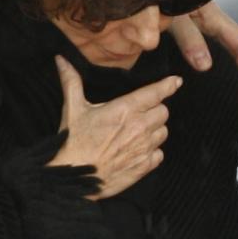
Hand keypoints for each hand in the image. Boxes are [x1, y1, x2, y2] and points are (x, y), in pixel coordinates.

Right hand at [48, 54, 179, 198]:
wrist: (71, 179)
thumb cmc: (71, 142)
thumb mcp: (72, 109)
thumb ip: (71, 82)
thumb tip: (61, 59)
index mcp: (125, 109)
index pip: (157, 92)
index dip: (169, 85)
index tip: (176, 81)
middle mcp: (139, 126)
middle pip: (163, 111)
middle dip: (154, 111)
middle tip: (139, 115)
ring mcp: (144, 147)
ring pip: (163, 132)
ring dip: (154, 131)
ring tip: (135, 134)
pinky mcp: (144, 166)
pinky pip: (160, 154)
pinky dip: (152, 152)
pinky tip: (136, 151)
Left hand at [168, 1, 237, 97]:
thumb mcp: (174, 17)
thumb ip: (190, 38)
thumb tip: (207, 65)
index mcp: (211, 14)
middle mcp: (210, 17)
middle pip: (237, 43)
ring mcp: (198, 21)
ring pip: (223, 44)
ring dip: (232, 63)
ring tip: (234, 84)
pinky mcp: (185, 25)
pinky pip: (205, 44)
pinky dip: (211, 59)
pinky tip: (206, 70)